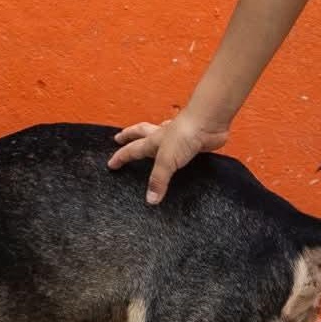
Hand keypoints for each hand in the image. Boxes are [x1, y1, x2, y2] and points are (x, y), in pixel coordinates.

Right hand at [108, 111, 228, 204]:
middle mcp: (163, 136)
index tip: (111, 164)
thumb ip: (158, 180)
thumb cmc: (186, 133)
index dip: (120, 157)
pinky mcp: (192, 140)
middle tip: (119, 137)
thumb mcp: (166, 161)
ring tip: (146, 137)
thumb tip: (150, 199)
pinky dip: (177, 144)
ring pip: (158, 133)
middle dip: (128, 135)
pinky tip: (180, 149)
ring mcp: (178, 136)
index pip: (131, 150)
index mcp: (153, 141)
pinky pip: (181, 143)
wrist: (208, 122)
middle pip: (140, 133)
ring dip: (150, 134)